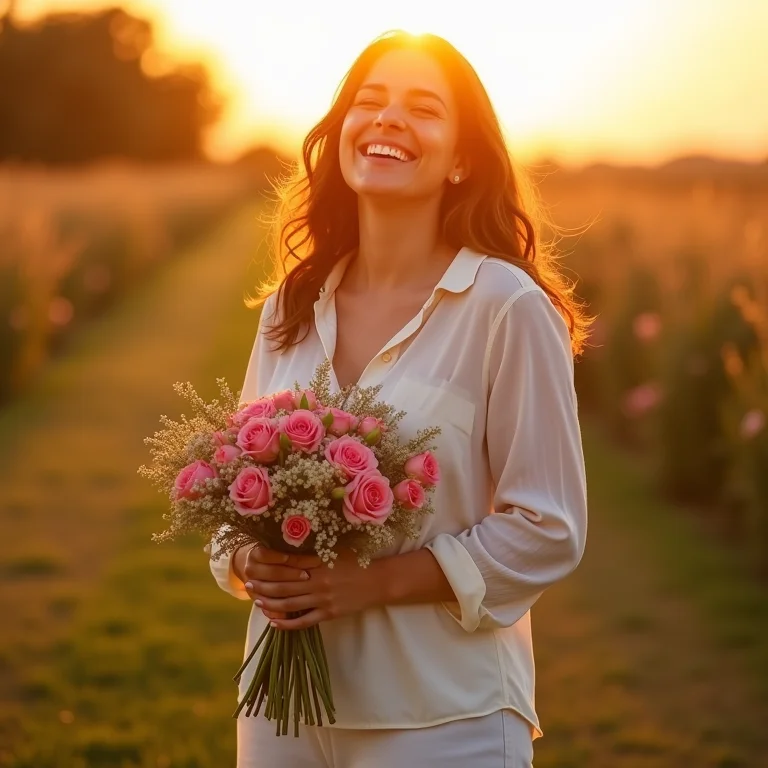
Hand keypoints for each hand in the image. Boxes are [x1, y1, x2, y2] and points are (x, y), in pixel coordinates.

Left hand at [245, 547, 380, 629]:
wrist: (379, 581)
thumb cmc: (356, 562)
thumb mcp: (335, 550)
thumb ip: (314, 551)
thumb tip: (289, 547)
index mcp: (319, 561)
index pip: (286, 564)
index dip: (268, 566)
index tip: (254, 565)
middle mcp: (319, 580)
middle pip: (283, 585)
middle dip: (263, 585)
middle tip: (247, 585)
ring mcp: (323, 599)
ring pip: (289, 604)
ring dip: (270, 604)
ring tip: (257, 601)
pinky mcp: (329, 613)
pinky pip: (303, 621)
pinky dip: (287, 623)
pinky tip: (275, 622)